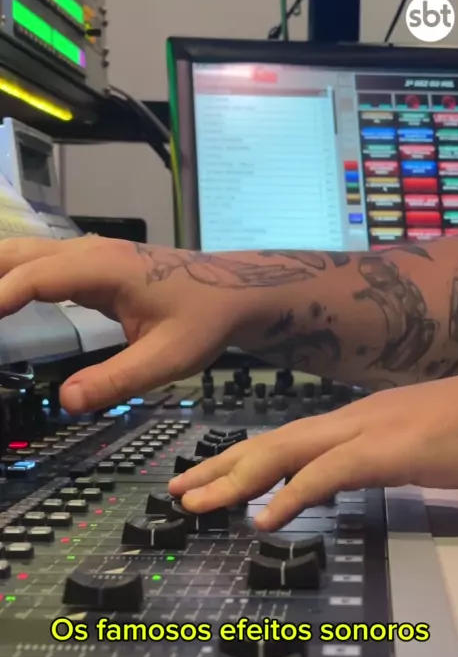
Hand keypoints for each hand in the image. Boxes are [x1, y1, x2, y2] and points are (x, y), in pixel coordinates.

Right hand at [0, 236, 257, 412]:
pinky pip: (35, 265)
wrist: (235, 290)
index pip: (29, 277)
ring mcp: (87, 255)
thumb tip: (66, 404)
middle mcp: (87, 252)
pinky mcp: (89, 266)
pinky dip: (7, 279)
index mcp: (100, 268)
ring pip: (20, 254)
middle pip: (13, 254)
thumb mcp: (168, 358)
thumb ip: (118, 380)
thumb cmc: (205, 320)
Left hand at [169, 373, 457, 530]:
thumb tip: (333, 480)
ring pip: (284, 452)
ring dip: (235, 478)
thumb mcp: (409, 451)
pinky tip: (264, 520)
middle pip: (269, 442)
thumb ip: (368, 463)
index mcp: (354, 422)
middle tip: (179, 491)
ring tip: (197, 502)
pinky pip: (328, 473)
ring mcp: (368, 431)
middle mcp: (350, 421)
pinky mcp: (389, 450)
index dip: (239, 459)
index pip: (284, 440)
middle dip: (219, 467)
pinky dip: (290, 496)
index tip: (206, 479)